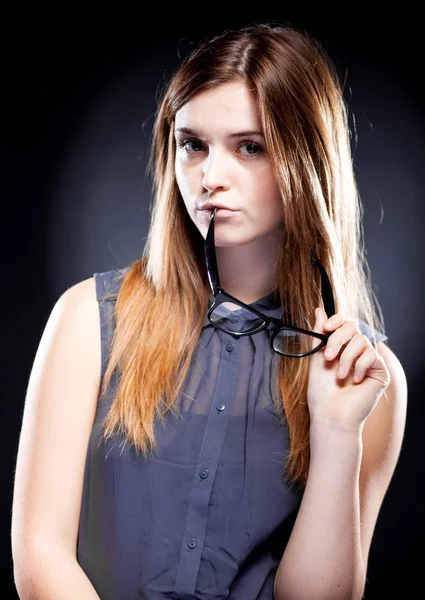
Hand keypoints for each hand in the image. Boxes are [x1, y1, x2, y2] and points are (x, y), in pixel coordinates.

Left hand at [306, 307, 390, 430]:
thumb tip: (319, 310)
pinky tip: (354, 380)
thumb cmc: (322, 390)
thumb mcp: (316, 356)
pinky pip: (372, 355)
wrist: (330, 413)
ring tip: (339, 375)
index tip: (327, 327)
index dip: (338, 319)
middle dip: (338, 339)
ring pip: (362, 340)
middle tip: (328, 356)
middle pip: (354, 327)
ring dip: (346, 357)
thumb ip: (319, 333)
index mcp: (342, 346)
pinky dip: (359, 366)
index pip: (346, 323)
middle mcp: (357, 351)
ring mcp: (369, 361)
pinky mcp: (380, 371)